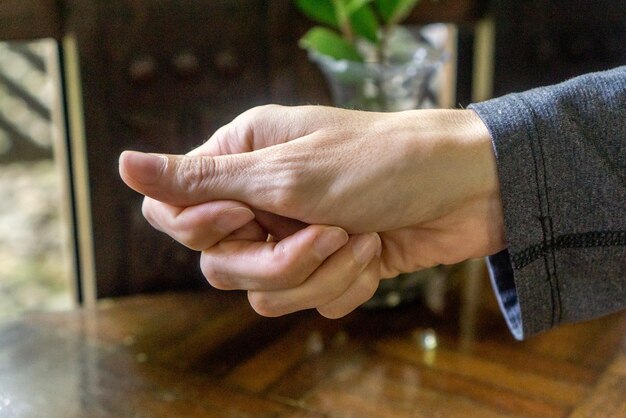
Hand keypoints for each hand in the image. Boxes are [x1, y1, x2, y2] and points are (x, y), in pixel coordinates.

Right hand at [119, 105, 504, 315]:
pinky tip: (376, 253)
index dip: (204, 227)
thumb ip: (203, 180)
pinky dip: (346, 284)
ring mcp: (295, 234)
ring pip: (267, 291)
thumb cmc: (384, 163)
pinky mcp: (329, 265)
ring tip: (362, 239)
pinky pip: (310, 301)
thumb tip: (122, 165)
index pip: (177, 211)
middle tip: (327, 233)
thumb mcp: (289, 171)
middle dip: (280, 260)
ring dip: (321, 273)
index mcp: (244, 159)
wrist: (468, 191)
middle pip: (222, 263)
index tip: (250, 215)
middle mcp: (262, 198)